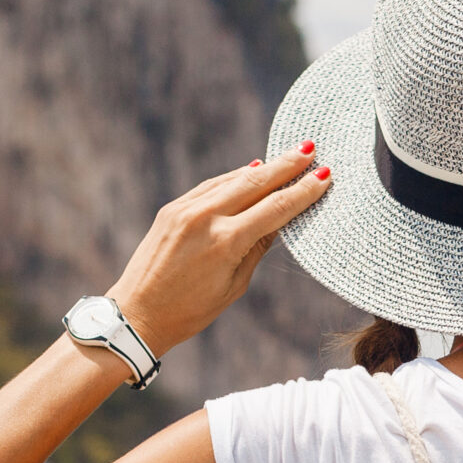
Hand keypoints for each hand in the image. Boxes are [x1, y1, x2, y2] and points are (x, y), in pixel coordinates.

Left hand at [104, 147, 331, 356]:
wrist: (137, 313)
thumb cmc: (191, 311)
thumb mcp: (234, 285)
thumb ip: (257, 248)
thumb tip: (278, 221)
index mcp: (226, 243)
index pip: (275, 209)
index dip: (302, 192)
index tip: (324, 176)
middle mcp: (205, 219)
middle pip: (255, 183)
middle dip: (286, 166)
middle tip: (311, 149)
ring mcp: (185, 210)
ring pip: (233, 180)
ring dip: (263, 168)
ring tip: (288, 157)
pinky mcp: (172, 209)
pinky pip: (211, 186)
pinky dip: (234, 178)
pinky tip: (252, 170)